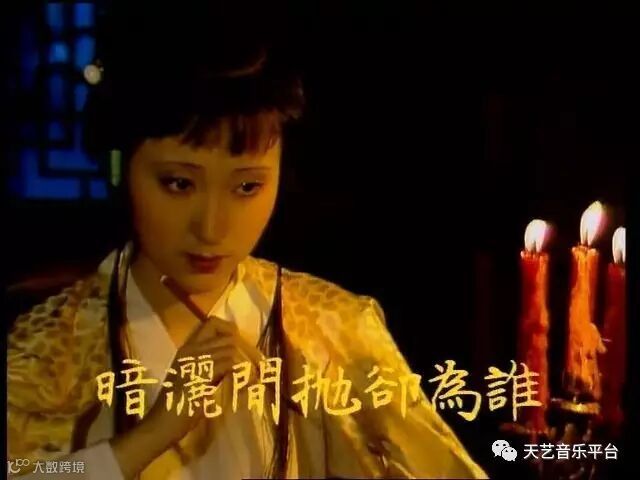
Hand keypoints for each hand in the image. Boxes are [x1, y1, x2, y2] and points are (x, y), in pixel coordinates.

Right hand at [110, 317, 254, 477]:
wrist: (160, 424)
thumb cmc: (177, 406)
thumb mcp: (195, 379)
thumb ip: (211, 367)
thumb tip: (234, 362)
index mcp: (187, 348)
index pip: (212, 323)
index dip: (230, 330)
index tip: (240, 345)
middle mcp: (190, 350)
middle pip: (227, 336)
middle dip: (244, 349)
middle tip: (253, 365)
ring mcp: (193, 360)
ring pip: (230, 348)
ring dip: (244, 361)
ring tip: (251, 376)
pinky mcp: (199, 375)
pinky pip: (227, 363)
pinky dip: (239, 372)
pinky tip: (244, 383)